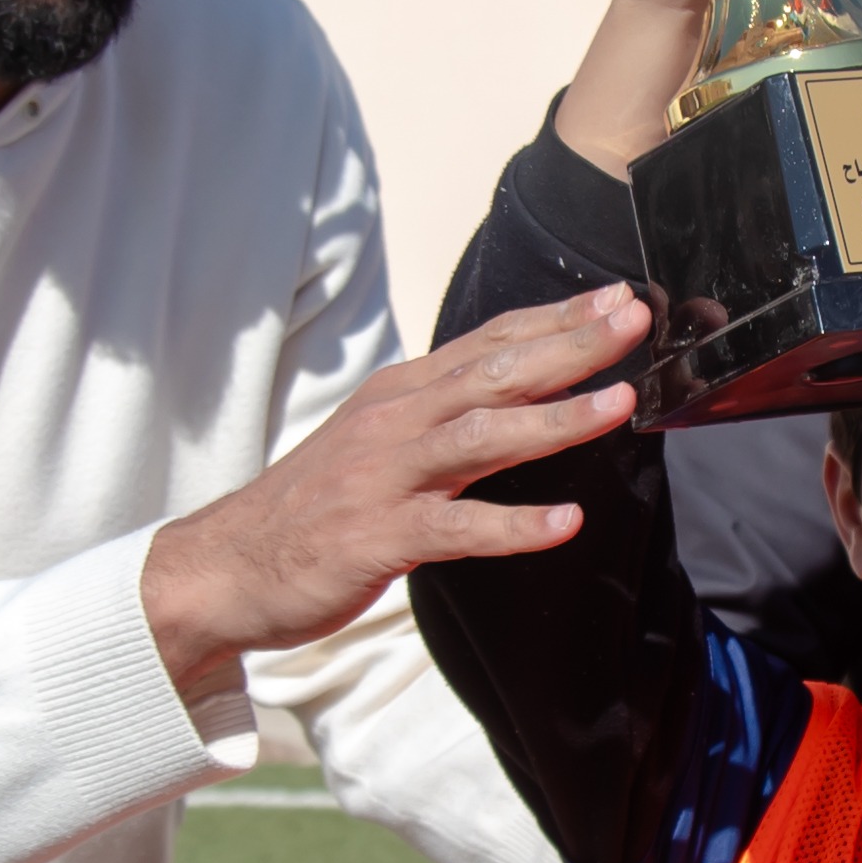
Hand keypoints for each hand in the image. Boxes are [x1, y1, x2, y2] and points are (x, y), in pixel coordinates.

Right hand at [139, 288, 645, 700]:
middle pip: (495, 370)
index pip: (489, 342)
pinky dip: (514, 524)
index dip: (555, 317)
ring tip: (620, 403)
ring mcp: (386, 475)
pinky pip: (458, 528)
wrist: (226, 566)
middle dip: (570, 343)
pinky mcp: (378, 535)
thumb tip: (515, 394)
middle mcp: (395, 421)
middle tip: (635, 320)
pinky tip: (566, 521)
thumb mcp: (379, 443)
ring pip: (482, 434)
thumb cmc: (313, 508)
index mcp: (400, 394)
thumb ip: (441, 417)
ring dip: (556, 416)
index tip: (617, 296)